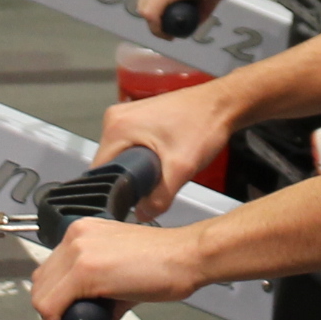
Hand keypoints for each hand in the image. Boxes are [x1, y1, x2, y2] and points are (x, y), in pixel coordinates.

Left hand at [30, 216, 209, 319]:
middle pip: (42, 287)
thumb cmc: (167, 263)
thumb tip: (92, 313)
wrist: (188, 257)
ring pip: (42, 300)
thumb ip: (100, 290)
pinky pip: (52, 309)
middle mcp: (75, 237)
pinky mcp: (84, 271)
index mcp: (83, 232)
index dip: (57, 305)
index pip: (52, 273)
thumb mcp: (122, 271)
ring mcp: (77, 252)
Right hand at [98, 86, 238, 214]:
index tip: (128, 200)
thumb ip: (159, 198)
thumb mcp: (181, 168)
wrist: (221, 105)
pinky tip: (161, 160)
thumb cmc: (203, 123)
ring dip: (136, 169)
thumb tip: (142, 214)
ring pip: (120, 156)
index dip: (111, 190)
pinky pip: (129, 146)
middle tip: (153, 185)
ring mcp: (126, 116)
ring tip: (159, 171)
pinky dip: (142, 158)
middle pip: (108, 164)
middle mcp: (116, 118)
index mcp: (117, 127)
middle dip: (128, 179)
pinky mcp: (137, 118)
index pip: (99, 170)